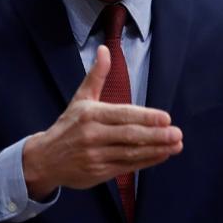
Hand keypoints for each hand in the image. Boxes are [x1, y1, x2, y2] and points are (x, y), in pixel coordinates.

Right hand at [23, 45, 182, 199]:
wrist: (44, 159)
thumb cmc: (67, 126)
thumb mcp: (80, 98)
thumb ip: (96, 76)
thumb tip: (105, 49)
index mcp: (90, 114)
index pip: (123, 115)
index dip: (146, 117)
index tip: (166, 118)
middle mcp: (92, 135)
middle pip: (130, 135)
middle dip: (156, 135)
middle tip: (177, 133)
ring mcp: (96, 156)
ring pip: (131, 153)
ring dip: (156, 150)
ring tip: (176, 145)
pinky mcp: (99, 173)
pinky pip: (127, 166)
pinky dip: (146, 161)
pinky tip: (161, 155)